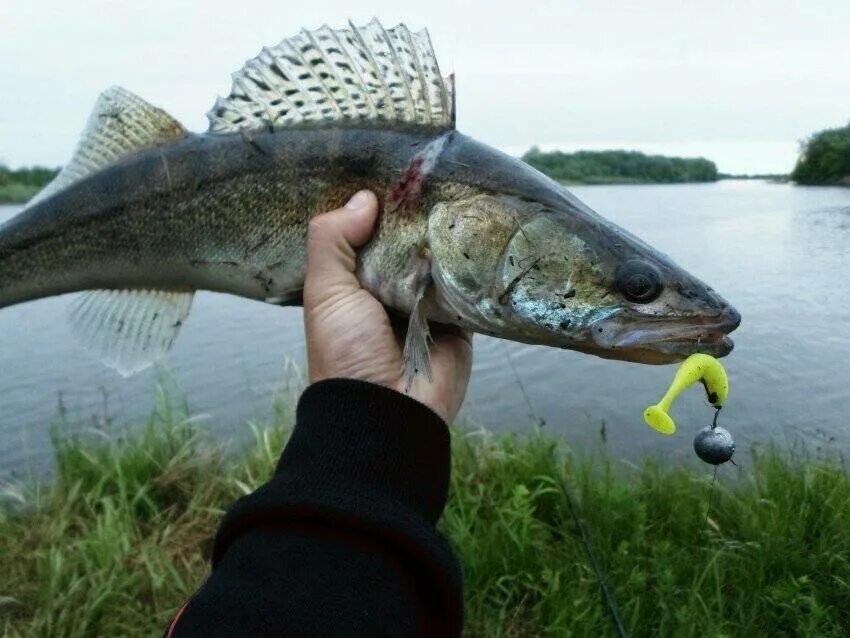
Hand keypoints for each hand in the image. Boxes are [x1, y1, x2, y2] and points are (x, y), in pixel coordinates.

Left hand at [304, 190, 472, 423]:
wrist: (388, 410)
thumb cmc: (347, 350)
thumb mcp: (325, 291)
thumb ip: (332, 240)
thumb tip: (365, 197)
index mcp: (357, 281)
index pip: (370, 233)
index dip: (380, 205)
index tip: (398, 168)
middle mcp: (393, 289)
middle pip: (409, 241)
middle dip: (420, 216)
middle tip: (439, 170)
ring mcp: (429, 303)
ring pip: (442, 258)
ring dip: (450, 237)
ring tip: (468, 191)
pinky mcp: (462, 318)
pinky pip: (471, 285)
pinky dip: (475, 266)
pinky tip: (484, 233)